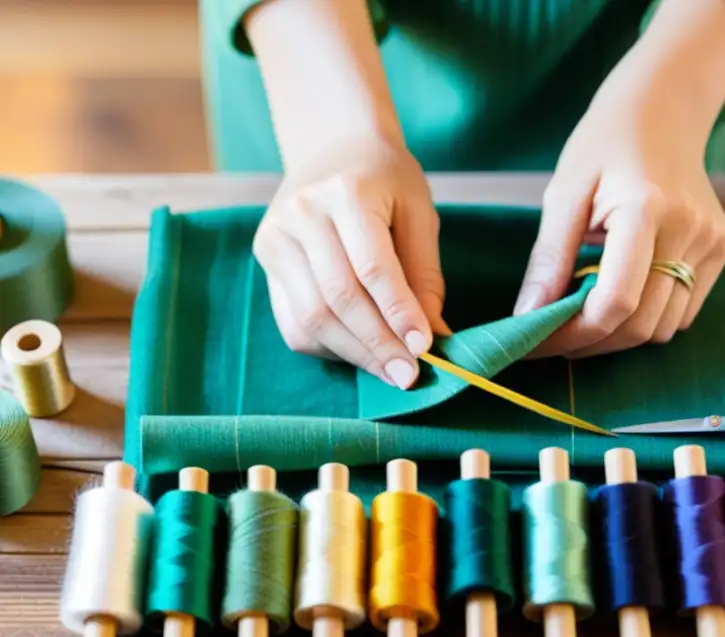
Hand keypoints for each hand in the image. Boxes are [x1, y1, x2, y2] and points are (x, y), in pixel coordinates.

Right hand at [253, 137, 448, 388]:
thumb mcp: (418, 213)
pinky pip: (293, 321)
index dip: (398, 312)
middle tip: (408, 375)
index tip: (423, 348)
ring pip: (311, 317)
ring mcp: (276, 238)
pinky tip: (360, 353)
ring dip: (354, 353)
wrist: (333, 147)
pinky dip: (329, 347)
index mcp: (345, 193)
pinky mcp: (266, 259)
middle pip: (338, 298)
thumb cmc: (385, 181)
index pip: (372, 268)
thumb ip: (424, 273)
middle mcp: (301, 214)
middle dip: (377, 344)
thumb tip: (432, 335)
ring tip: (390, 372)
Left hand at [514, 0, 724, 358]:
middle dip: (591, 343)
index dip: (574, 335)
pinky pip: (683, 312)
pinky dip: (647, 320)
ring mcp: (712, 241)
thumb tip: (528, 318)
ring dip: (619, 337)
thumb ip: (549, 259)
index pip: (616, 302)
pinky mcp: (722, 249)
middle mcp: (689, 229)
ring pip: (664, 328)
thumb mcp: (563, 193)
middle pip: (640, 325)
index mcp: (645, 208)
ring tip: (582, 317)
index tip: (537, 343)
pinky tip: (620, 298)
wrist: (663, 109)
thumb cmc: (604, 145)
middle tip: (552, 338)